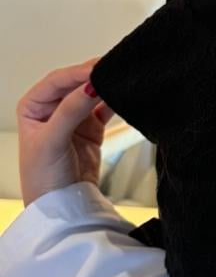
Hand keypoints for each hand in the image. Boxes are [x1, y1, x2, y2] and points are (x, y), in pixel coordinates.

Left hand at [16, 58, 115, 206]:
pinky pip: (105, 108)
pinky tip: (122, 96)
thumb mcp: (52, 142)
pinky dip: (114, 102)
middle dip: (93, 75)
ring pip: (91, 93)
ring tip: (119, 79)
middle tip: (113, 69)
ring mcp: (73, 118)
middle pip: (76, 83)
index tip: (98, 68)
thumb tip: (90, 85)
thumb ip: (71, 111)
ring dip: (105, 87)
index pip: (56, 81)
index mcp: (33, 107)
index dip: (77, 72)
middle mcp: (51, 109)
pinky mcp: (91, 128)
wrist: (63, 208)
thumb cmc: (43, 180)